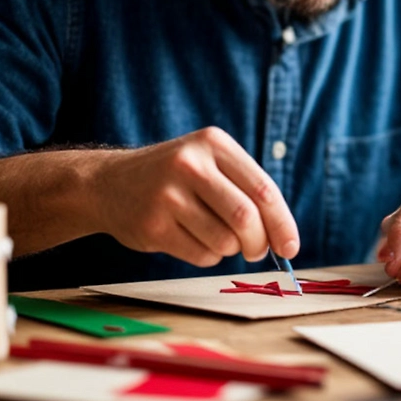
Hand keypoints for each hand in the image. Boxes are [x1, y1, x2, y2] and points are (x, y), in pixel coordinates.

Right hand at [90, 127, 298, 266]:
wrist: (109, 183)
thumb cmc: (175, 177)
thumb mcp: (209, 162)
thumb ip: (246, 189)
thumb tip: (285, 237)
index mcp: (213, 143)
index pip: (263, 189)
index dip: (282, 223)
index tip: (291, 247)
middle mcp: (190, 164)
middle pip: (246, 218)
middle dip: (259, 243)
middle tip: (256, 251)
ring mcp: (168, 195)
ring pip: (224, 241)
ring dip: (230, 249)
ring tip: (215, 235)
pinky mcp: (153, 225)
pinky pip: (201, 255)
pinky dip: (208, 256)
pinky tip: (192, 239)